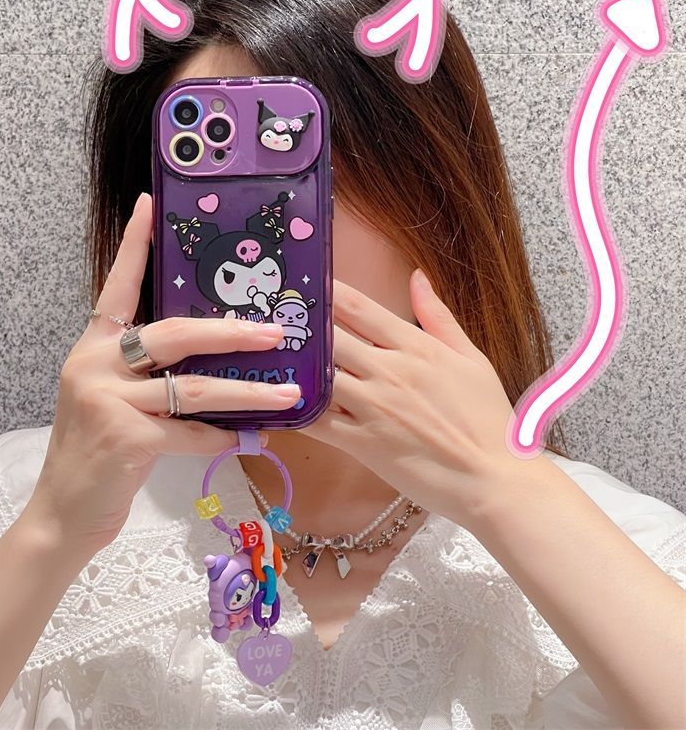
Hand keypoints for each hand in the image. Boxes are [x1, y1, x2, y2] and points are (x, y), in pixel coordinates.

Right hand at [25, 192, 300, 556]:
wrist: (64, 514)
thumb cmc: (99, 453)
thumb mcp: (116, 399)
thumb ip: (152, 374)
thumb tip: (218, 359)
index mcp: (95, 347)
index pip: (118, 285)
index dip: (135, 244)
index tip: (151, 204)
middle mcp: (96, 363)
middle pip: (174, 333)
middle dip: (232, 332)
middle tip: (276, 333)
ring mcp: (107, 400)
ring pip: (194, 387)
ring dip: (247, 392)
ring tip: (288, 393)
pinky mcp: (124, 438)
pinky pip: (191, 432)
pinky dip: (224, 438)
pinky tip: (249, 440)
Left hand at [296, 269, 531, 529]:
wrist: (492, 478)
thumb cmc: (486, 418)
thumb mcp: (470, 358)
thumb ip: (438, 316)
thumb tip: (416, 277)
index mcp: (414, 347)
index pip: (358, 308)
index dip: (325, 290)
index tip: (303, 280)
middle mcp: (388, 371)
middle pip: (329, 336)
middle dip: (299, 323)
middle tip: (270, 312)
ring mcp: (372, 408)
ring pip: (318, 375)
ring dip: (291, 363)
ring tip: (263, 350)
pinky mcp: (362, 443)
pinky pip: (316, 422)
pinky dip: (293, 410)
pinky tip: (272, 399)